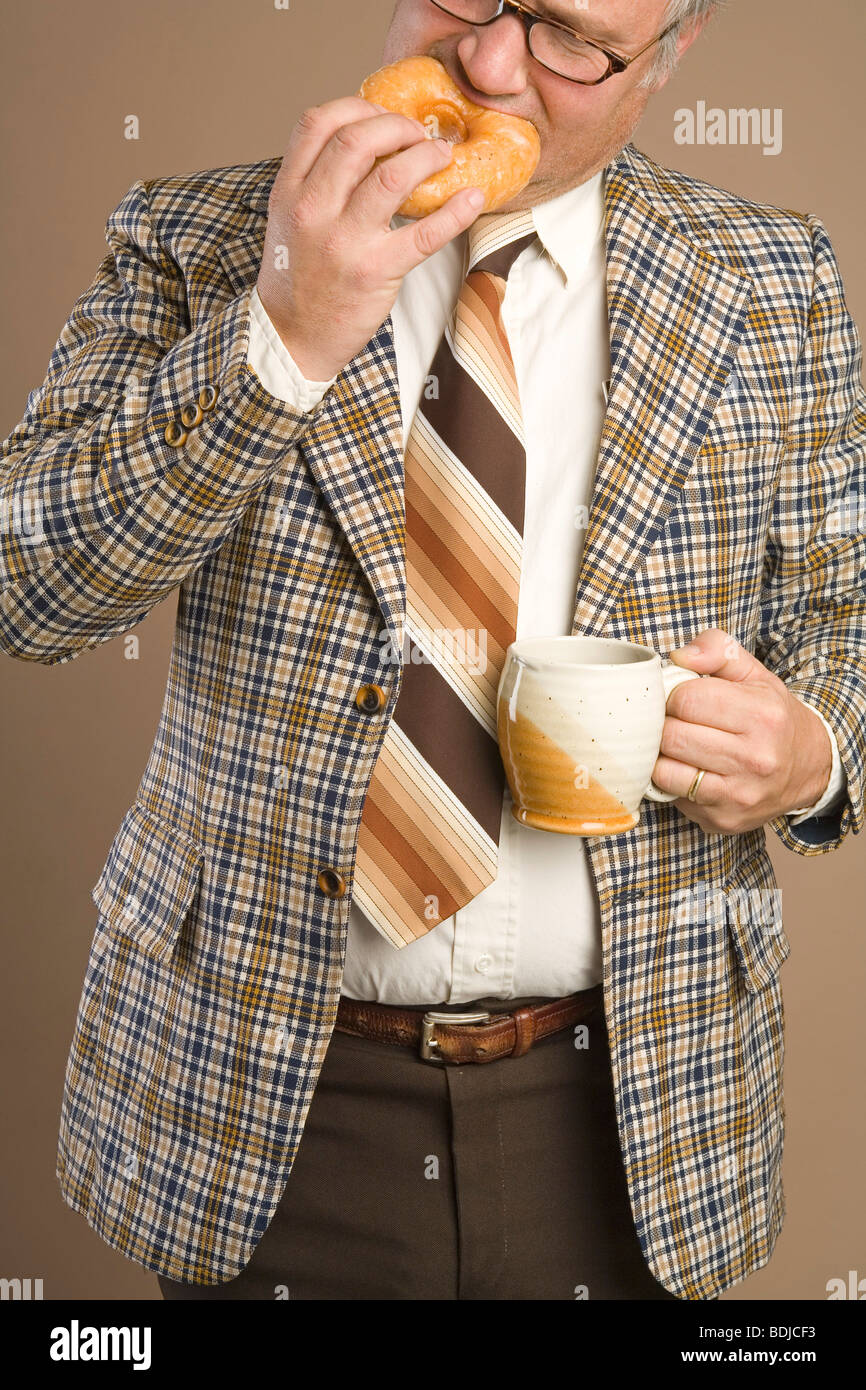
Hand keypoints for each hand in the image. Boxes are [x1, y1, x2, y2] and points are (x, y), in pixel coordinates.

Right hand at [256, 96, 484, 380]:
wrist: (293, 337)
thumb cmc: (298, 276)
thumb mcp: (289, 220)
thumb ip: (315, 181)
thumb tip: (366, 142)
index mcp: (289, 190)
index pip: (317, 123)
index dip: (357, 107)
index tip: (382, 114)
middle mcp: (312, 209)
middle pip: (358, 139)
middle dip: (398, 126)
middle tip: (420, 135)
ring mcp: (345, 241)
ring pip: (393, 175)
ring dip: (427, 156)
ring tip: (443, 157)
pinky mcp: (376, 271)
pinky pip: (425, 233)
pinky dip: (456, 211)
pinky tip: (472, 198)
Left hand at [651, 628, 832, 832]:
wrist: (809, 768)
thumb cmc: (772, 717)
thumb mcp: (755, 674)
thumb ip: (717, 650)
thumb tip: (678, 656)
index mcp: (762, 716)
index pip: (686, 699)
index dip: (672, 695)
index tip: (679, 698)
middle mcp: (755, 759)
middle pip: (672, 736)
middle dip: (663, 724)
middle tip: (672, 721)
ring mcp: (739, 794)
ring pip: (665, 770)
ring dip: (660, 754)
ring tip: (675, 744)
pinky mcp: (723, 819)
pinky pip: (672, 796)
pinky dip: (668, 780)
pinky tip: (684, 768)